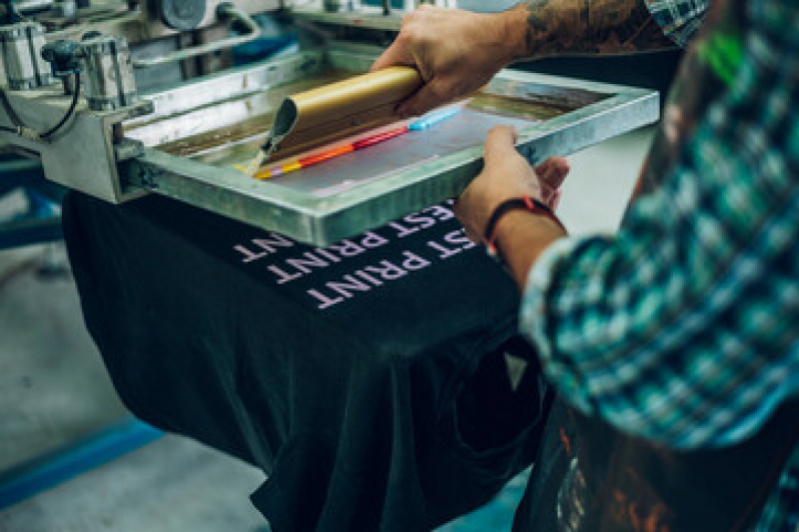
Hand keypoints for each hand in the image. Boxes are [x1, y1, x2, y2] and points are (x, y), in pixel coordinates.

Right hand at [370, 5, 525, 116]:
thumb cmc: (479, 58)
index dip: (384, 87)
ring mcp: (422, 15)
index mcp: (409, 39)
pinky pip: (419, 38)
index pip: (381, 68)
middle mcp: (411, 22)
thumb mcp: (446, 90)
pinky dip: (427, 51)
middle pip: (395, 58)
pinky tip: (445, 57)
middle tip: (429, 83)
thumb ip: (418, 103)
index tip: (389, 98)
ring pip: (408, 49)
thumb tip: (401, 111)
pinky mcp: (432, 14)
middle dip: (407, 75)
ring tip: (442, 68)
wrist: (503, 37)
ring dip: (418, 63)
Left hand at [454, 125, 568, 241]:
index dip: (492, 165)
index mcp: (467, 203)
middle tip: (541, 156)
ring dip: (546, 178)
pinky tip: (559, 186)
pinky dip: (549, 196)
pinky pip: (537, 210)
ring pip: (526, 196)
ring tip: (560, 164)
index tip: (508, 156)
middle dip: (530, 168)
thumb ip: (499, 139)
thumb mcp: (499, 155)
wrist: (527, 226)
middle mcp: (484, 218)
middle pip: (507, 186)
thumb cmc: (504, 195)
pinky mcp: (526, 231)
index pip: (475, 180)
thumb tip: (505, 131)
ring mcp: (506, 226)